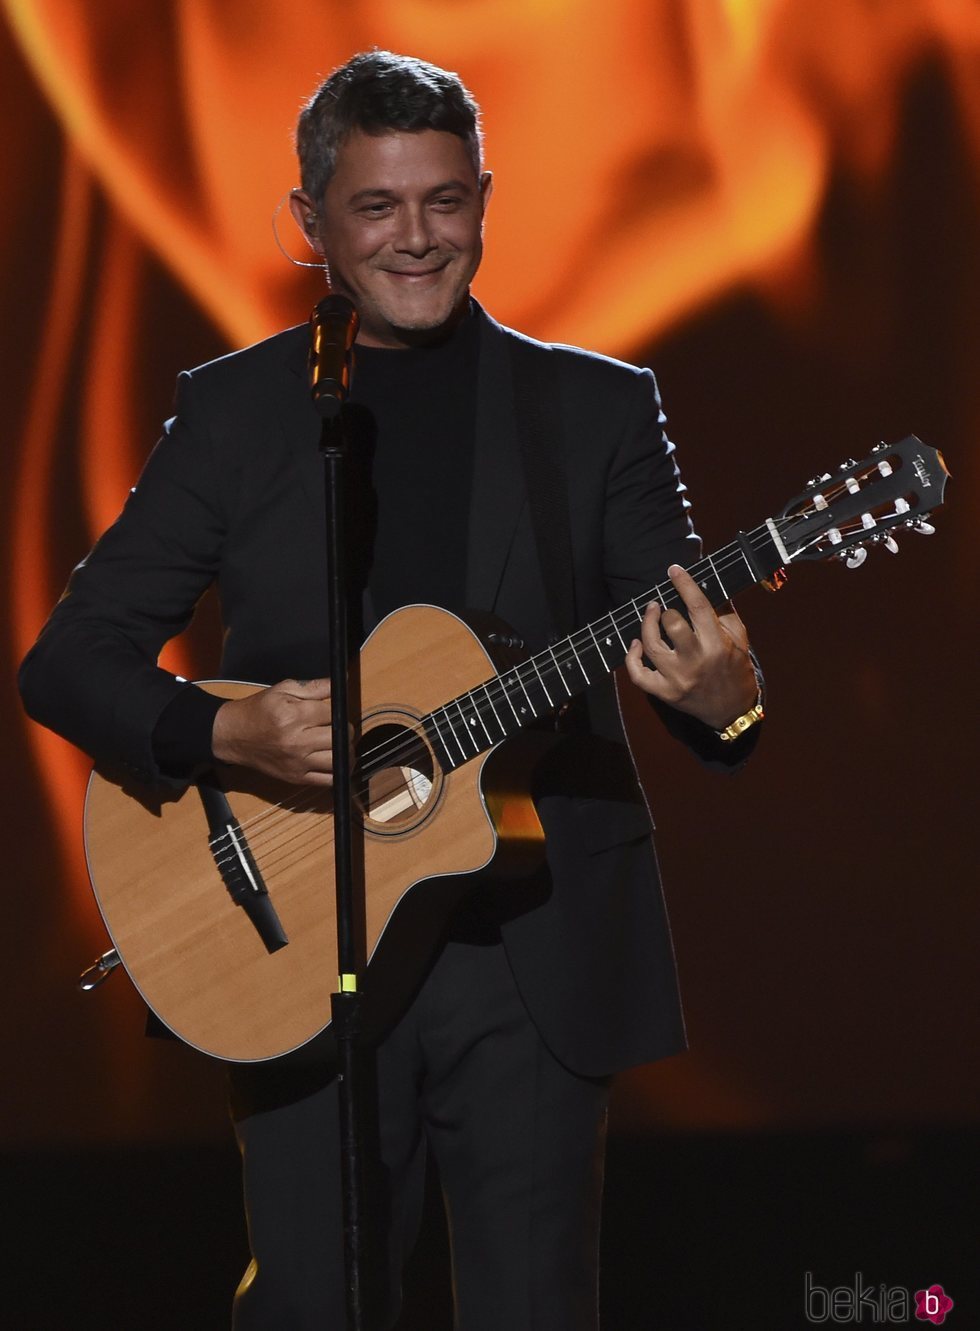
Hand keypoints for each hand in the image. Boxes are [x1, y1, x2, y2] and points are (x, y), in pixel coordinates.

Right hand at [211, 678, 333, 784]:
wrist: (233, 736)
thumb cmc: (258, 710)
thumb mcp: (283, 689)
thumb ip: (314, 687)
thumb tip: (340, 682)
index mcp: (293, 716)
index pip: (332, 714)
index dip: (336, 710)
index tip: (332, 710)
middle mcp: (297, 742)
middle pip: (340, 737)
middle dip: (344, 729)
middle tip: (337, 726)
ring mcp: (297, 763)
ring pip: (339, 760)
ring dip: (346, 750)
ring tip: (338, 742)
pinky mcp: (296, 778)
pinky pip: (328, 780)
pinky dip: (338, 771)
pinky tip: (335, 760)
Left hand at [624, 565, 757, 730]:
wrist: (733, 710)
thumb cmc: (735, 668)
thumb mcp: (740, 639)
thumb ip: (723, 613)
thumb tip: (703, 587)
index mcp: (717, 645)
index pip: (698, 607)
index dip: (684, 585)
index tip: (674, 570)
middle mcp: (696, 661)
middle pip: (672, 625)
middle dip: (665, 611)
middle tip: (663, 606)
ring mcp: (678, 679)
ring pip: (652, 646)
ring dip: (646, 625)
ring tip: (650, 614)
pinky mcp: (666, 693)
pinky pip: (638, 675)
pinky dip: (632, 658)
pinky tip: (637, 644)